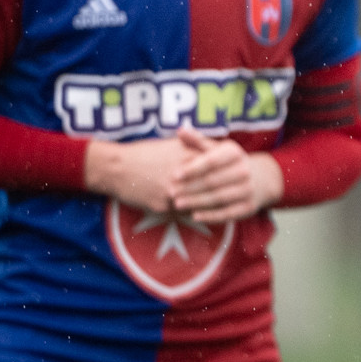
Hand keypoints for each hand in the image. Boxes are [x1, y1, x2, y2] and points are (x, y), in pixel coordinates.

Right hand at [83, 125, 282, 222]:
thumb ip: (192, 147)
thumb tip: (212, 147)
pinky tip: (204, 216)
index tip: (243, 171)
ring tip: (228, 206)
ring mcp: (171, 192)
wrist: (116, 168)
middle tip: (244, 191)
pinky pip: (181, 212)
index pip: (215, 165)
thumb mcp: (169, 145)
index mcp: (185, 158)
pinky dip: (193, 213)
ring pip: (198, 201)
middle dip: (228, 189)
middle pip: (211, 184)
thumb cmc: (143, 153)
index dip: (229, 170)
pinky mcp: (161, 206)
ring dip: (213, 205)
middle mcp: (181, 175)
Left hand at [176, 126, 283, 224]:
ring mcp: (248, 190)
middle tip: (171, 192)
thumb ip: (198, 141)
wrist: (262, 179)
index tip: (174, 175)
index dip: (192, 168)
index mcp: (235, 153)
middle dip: (190, 187)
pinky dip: (210, 215)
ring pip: (218, 198)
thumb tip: (180, 131)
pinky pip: (227, 213)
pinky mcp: (248, 207)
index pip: (211, 161)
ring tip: (178, 204)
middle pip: (212, 181)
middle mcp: (244, 171)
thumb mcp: (219, 149)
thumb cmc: (230, 162)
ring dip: (196, 202)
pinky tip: (195, 215)